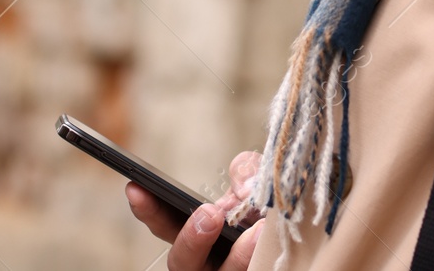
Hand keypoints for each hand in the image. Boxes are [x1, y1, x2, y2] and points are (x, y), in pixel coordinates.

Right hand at [125, 150, 263, 270]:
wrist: (298, 239)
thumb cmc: (268, 213)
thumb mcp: (255, 186)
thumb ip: (247, 173)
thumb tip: (245, 186)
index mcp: (198, 234)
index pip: (164, 225)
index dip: (148, 209)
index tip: (135, 187)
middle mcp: (206, 262)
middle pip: (181, 263)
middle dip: (191, 239)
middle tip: (209, 214)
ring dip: (237, 256)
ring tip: (255, 232)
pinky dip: (259, 260)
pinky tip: (269, 242)